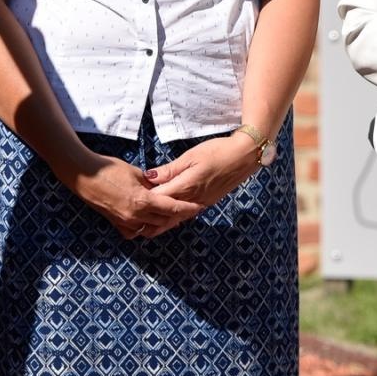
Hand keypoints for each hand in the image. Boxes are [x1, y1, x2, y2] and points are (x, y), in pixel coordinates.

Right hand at [60, 154, 203, 239]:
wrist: (83, 174)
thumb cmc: (108, 168)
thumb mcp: (134, 172)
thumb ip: (149, 184)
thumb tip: (160, 187)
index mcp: (143, 201)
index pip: (172, 209)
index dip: (187, 208)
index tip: (198, 207)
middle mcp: (135, 216)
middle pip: (164, 221)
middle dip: (177, 216)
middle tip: (187, 210)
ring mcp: (124, 222)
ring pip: (150, 228)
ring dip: (161, 222)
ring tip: (170, 215)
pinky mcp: (115, 222)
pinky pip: (134, 231)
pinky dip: (143, 228)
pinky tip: (146, 220)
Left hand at [140, 133, 260, 236]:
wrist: (244, 157)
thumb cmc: (217, 151)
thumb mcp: (190, 156)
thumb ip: (169, 170)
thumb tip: (148, 177)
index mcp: (186, 186)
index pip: (159, 199)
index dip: (145, 201)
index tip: (131, 200)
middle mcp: (193, 199)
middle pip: (167, 215)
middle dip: (151, 219)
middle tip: (135, 222)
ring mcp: (202, 203)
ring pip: (178, 218)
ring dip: (163, 221)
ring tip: (148, 224)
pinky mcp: (208, 202)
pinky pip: (188, 214)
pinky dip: (176, 217)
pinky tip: (169, 216)